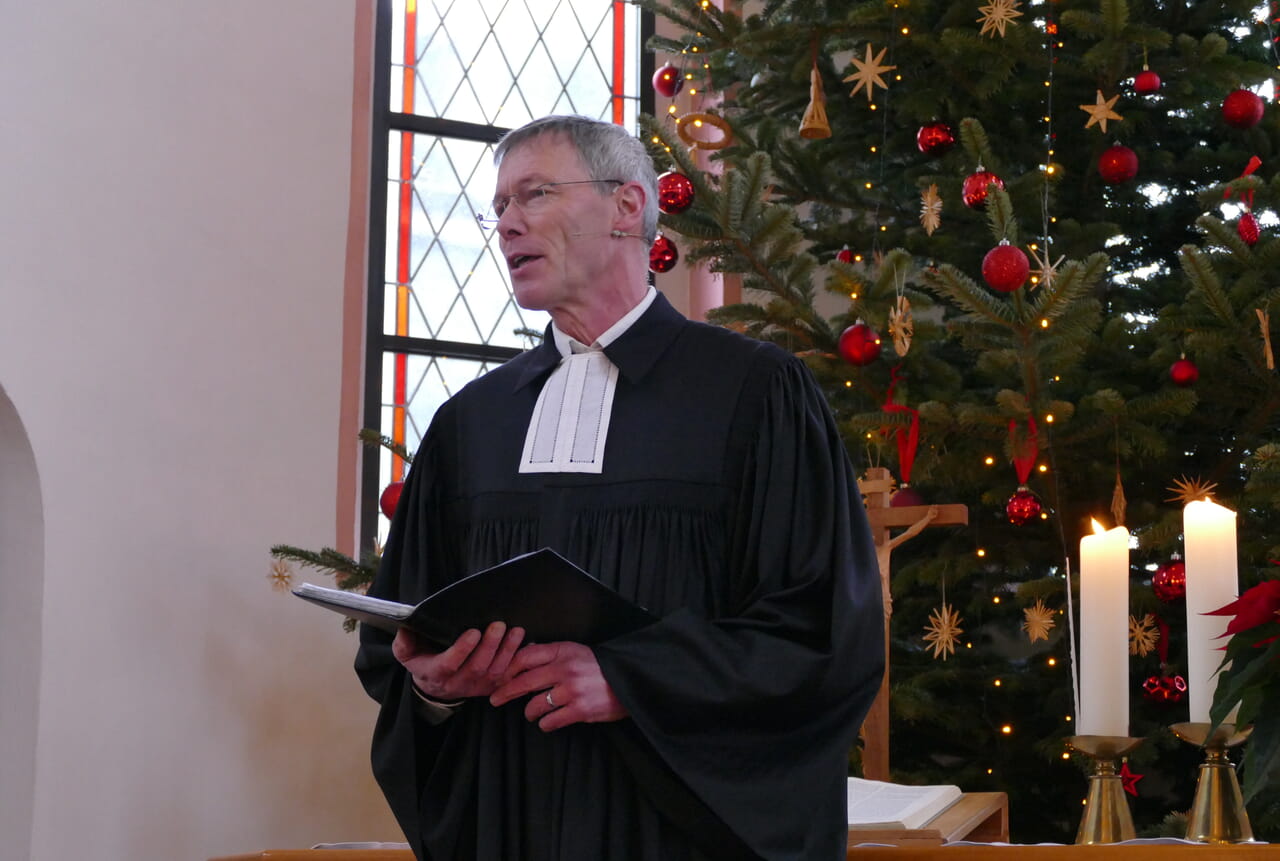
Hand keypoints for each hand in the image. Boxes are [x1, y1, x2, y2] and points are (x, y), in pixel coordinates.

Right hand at [392, 621, 524, 701]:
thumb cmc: (422, 662)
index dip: (462, 649)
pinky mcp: (492, 686)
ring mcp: (478, 687)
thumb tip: (406, 628)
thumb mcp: (406, 654)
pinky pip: (509, 677)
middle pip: (478, 667)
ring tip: (516, 631)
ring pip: (496, 672)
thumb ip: (404, 643)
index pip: (450, 664)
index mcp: (437, 674)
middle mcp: (459, 683)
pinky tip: (527, 644)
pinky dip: (519, 661)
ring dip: (508, 651)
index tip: (473, 632)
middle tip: (498, 625)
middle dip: (490, 646)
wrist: (436, 687)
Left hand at [490, 641, 628, 730]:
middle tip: (495, 699)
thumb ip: (551, 653)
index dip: (508, 667)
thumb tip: (525, 653)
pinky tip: (548, 721)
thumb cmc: (600, 667)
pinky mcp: (579, 710)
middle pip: (524, 681)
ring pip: (534, 705)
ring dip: (530, 712)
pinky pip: (550, 721)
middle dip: (505, 692)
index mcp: (563, 652)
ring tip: (533, 713)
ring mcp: (571, 691)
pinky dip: (546, 723)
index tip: (499, 676)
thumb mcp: (576, 651)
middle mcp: (565, 670)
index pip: (525, 657)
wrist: (630, 680)